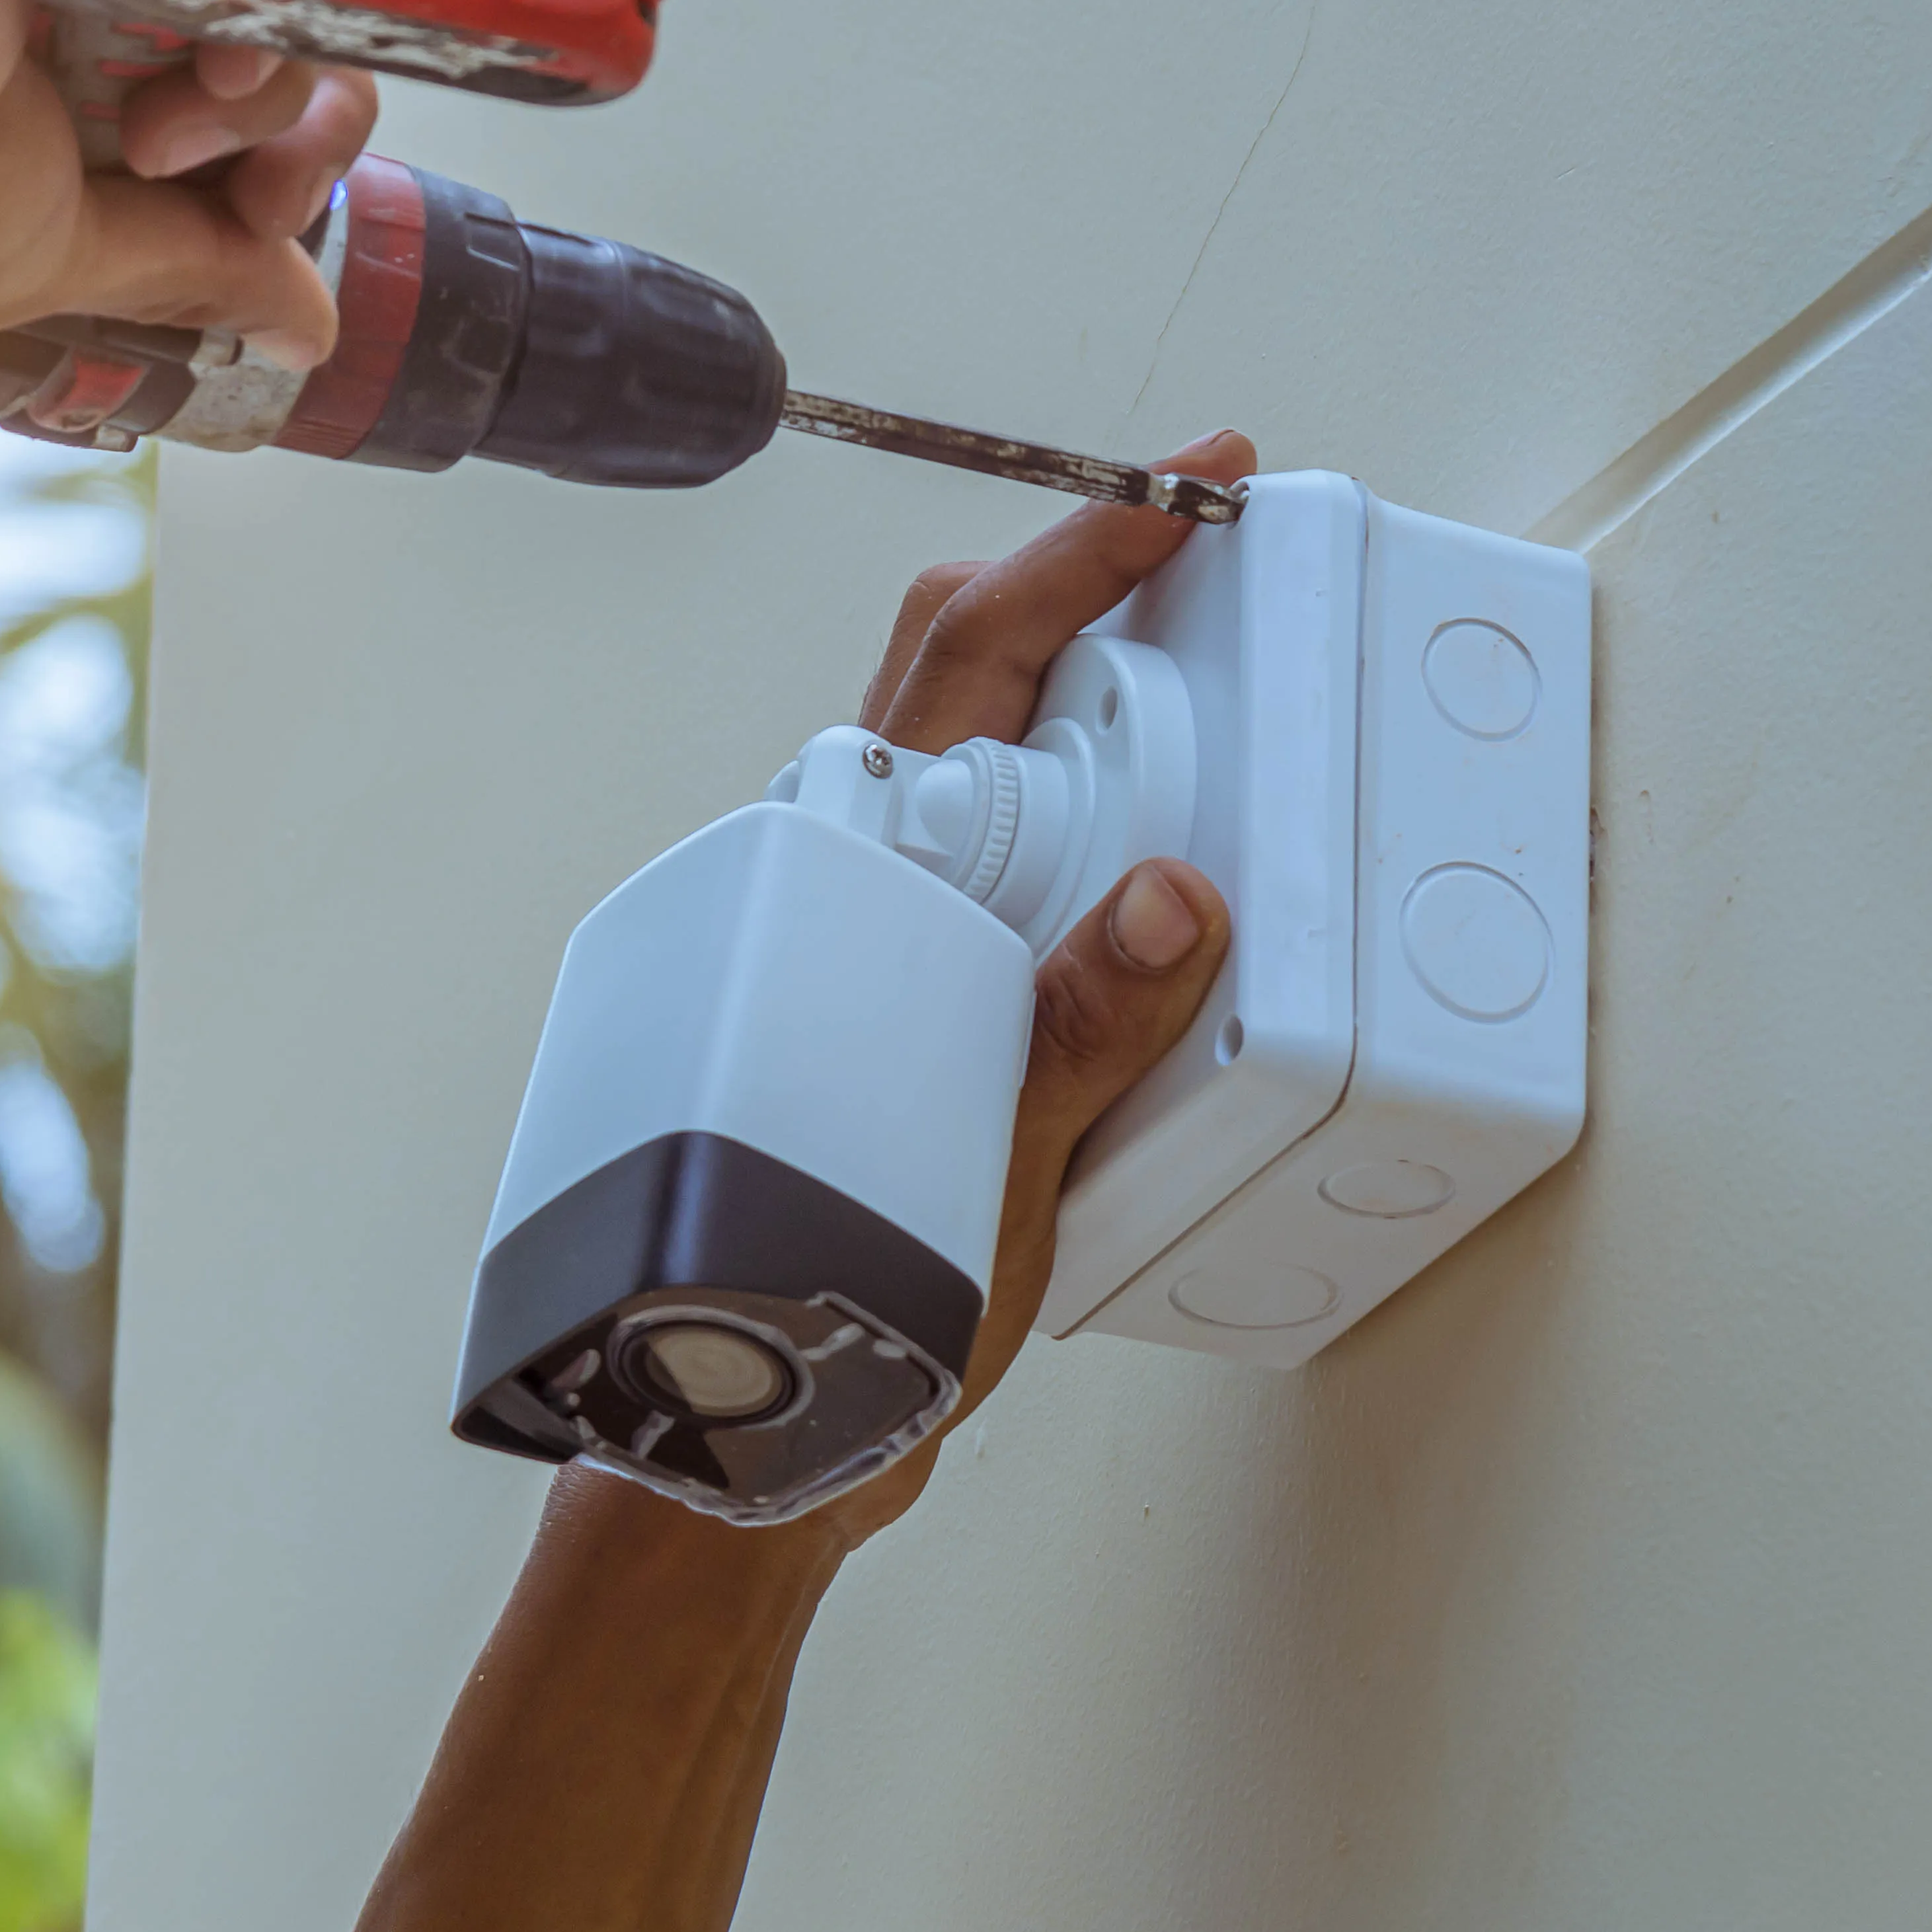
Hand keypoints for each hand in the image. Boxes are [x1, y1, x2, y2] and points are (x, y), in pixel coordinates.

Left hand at [776, 429, 1258, 1544]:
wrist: (734, 1441)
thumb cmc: (823, 1309)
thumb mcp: (995, 1162)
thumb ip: (1080, 1022)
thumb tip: (1174, 899)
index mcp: (844, 881)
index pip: (972, 655)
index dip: (1082, 554)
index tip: (1188, 491)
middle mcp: (831, 886)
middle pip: (955, 672)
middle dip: (1075, 591)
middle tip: (1197, 551)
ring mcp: (845, 944)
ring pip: (958, 770)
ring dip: (1065, 718)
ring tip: (1185, 705)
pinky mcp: (870, 1010)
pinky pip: (967, 881)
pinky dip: (1053, 843)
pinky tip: (1125, 887)